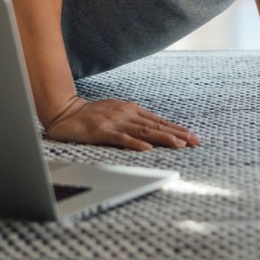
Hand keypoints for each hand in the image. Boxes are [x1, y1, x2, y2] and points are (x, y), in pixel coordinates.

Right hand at [44, 97, 200, 150]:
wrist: (65, 112)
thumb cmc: (92, 115)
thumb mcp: (117, 113)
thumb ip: (134, 121)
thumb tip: (155, 131)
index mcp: (131, 110)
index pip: (158, 121)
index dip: (176, 128)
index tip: (193, 136)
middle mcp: (126, 114)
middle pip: (156, 126)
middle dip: (177, 134)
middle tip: (194, 141)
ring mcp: (114, 122)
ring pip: (143, 132)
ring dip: (162, 138)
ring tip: (179, 145)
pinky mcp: (102, 131)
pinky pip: (121, 138)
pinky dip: (135, 144)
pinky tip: (147, 149)